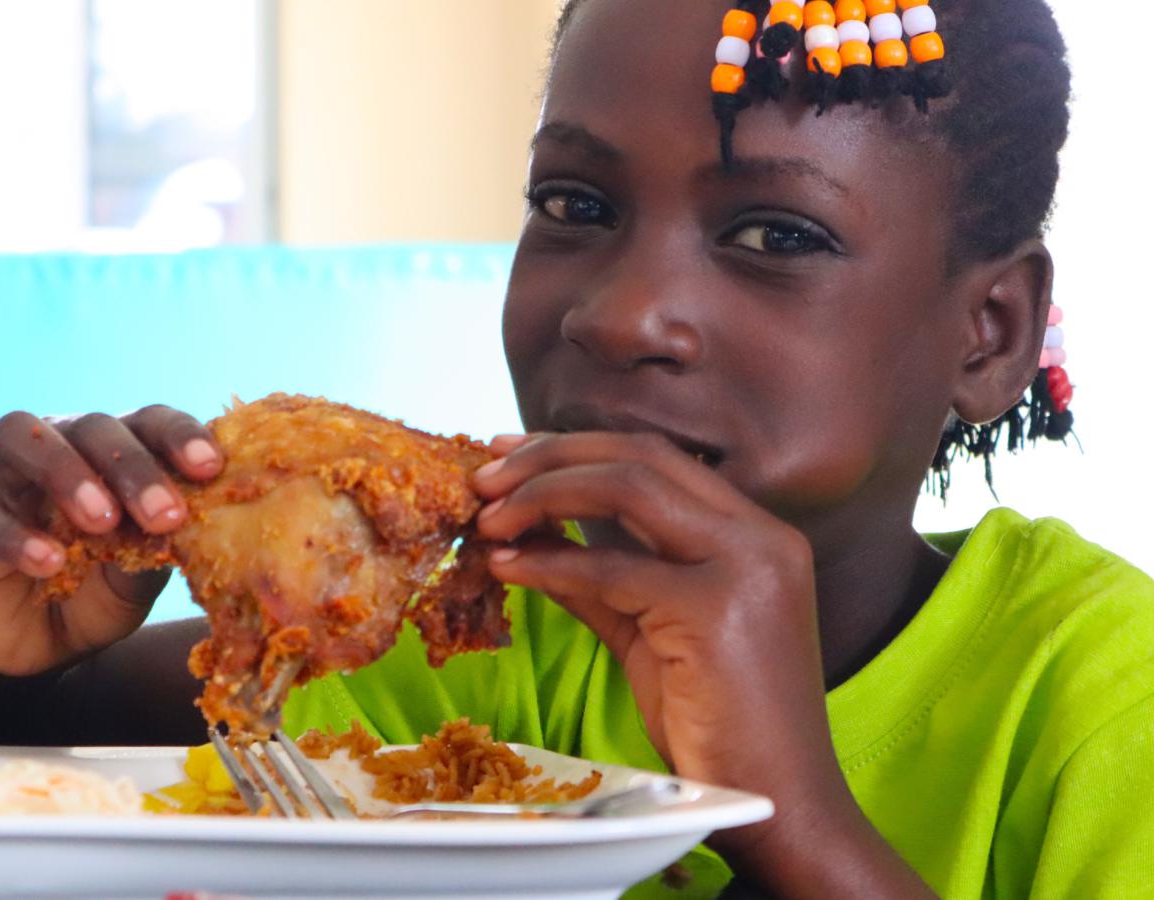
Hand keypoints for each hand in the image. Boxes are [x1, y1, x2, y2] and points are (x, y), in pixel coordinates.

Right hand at [0, 405, 222, 676]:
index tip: (210, 467)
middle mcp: (67, 448)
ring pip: (28, 442)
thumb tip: (210, 518)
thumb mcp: (153, 565)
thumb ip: (168, 536)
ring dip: (70, 476)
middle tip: (164, 515)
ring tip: (104, 523)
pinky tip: (53, 561)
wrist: (56, 642)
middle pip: (96, 428)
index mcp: (121, 449)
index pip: (151, 421)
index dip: (180, 436)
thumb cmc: (113, 584)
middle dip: (134, 468)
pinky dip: (22, 538)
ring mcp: (14, 482)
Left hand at [474, 431, 836, 791]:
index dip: (575, 449)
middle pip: (639, 457)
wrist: (777, 805)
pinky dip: (550, 562)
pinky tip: (508, 567)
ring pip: (627, 489)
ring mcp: (745, 567)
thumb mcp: (650, 635)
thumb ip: (601, 581)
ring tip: (487, 518)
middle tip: (483, 477)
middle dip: (549, 457)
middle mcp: (759, 536)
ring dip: (542, 494)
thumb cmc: (718, 728)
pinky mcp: (717, 610)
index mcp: (754, 534)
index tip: (509, 457)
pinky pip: (612, 569)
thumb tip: (531, 540)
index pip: (655, 459)